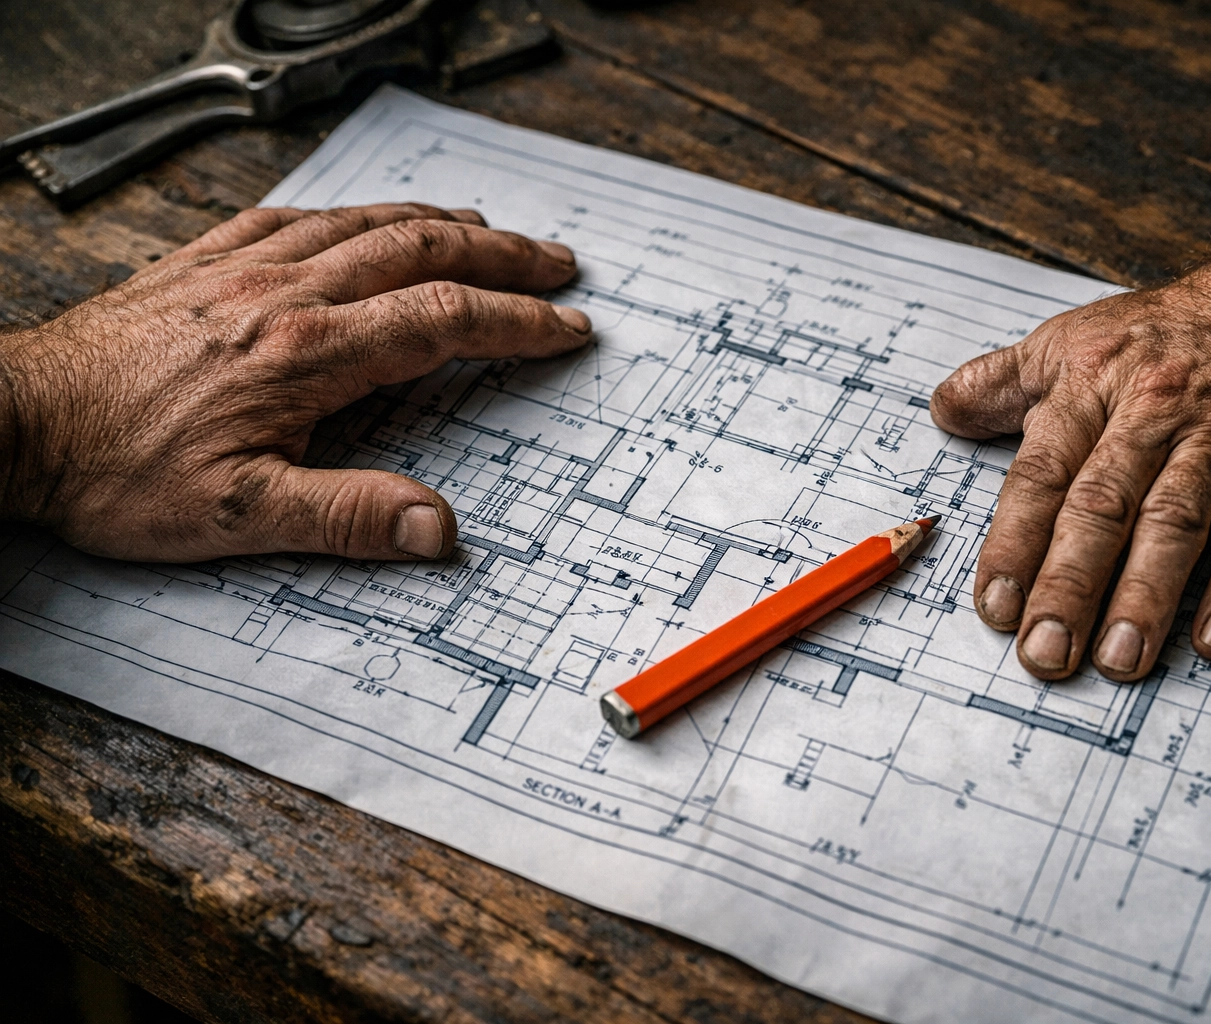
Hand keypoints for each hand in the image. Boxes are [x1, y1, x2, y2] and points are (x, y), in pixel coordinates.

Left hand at [0, 203, 590, 561]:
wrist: (14, 421)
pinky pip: (295, 215)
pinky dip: (353, 211)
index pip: (442, 321)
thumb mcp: (235, 517)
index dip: (517, 321)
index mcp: (305, 355)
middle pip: (420, 252)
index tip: (567, 325)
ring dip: (440, 223)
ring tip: (489, 229)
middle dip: (502, 255)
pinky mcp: (203, 262)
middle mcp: (284, 296)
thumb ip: (346, 519)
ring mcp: (243, 269)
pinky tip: (365, 218)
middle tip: (557, 262)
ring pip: (366, 223)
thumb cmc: (116, 472)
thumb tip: (438, 530)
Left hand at [931, 271, 1210, 681]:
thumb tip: (942, 413)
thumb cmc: (1165, 333)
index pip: (1041, 476)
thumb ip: (998, 382)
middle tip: (1044, 652)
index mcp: (1088, 390)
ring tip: (1119, 660)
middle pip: (1102, 509)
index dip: (1014, 543)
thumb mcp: (1069, 340)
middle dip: (1069, 586)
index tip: (995, 606)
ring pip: (1174, 524)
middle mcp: (1150, 416)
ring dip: (1145, 598)